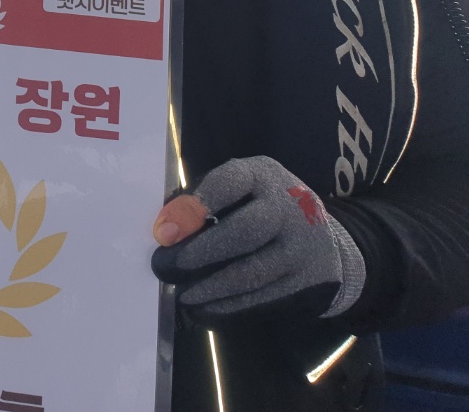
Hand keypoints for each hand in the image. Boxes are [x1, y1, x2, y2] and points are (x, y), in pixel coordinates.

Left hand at [150, 156, 365, 320]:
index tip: (163, 232)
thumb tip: (166, 230)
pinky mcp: (311, 283)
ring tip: (181, 294)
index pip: (228, 182)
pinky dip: (229, 308)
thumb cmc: (260, 208)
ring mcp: (304, 247)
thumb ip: (203, 201)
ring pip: (253, 272)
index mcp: (263, 175)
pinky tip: (204, 309)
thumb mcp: (239, 190)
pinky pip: (264, 299)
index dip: (193, 207)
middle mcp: (290, 207)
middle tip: (164, 267)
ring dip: (209, 288)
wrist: (322, 241)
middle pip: (244, 231)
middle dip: (199, 253)